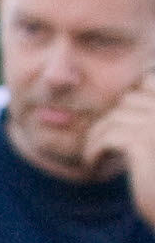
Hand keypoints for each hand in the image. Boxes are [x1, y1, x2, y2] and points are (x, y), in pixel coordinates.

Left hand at [93, 77, 154, 231]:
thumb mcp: (154, 141)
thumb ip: (144, 119)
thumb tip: (121, 102)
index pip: (149, 79)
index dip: (129, 99)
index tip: (117, 125)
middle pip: (127, 100)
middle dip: (110, 121)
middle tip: (103, 145)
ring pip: (113, 117)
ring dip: (97, 137)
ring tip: (96, 156)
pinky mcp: (144, 143)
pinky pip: (106, 136)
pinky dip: (93, 149)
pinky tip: (94, 163)